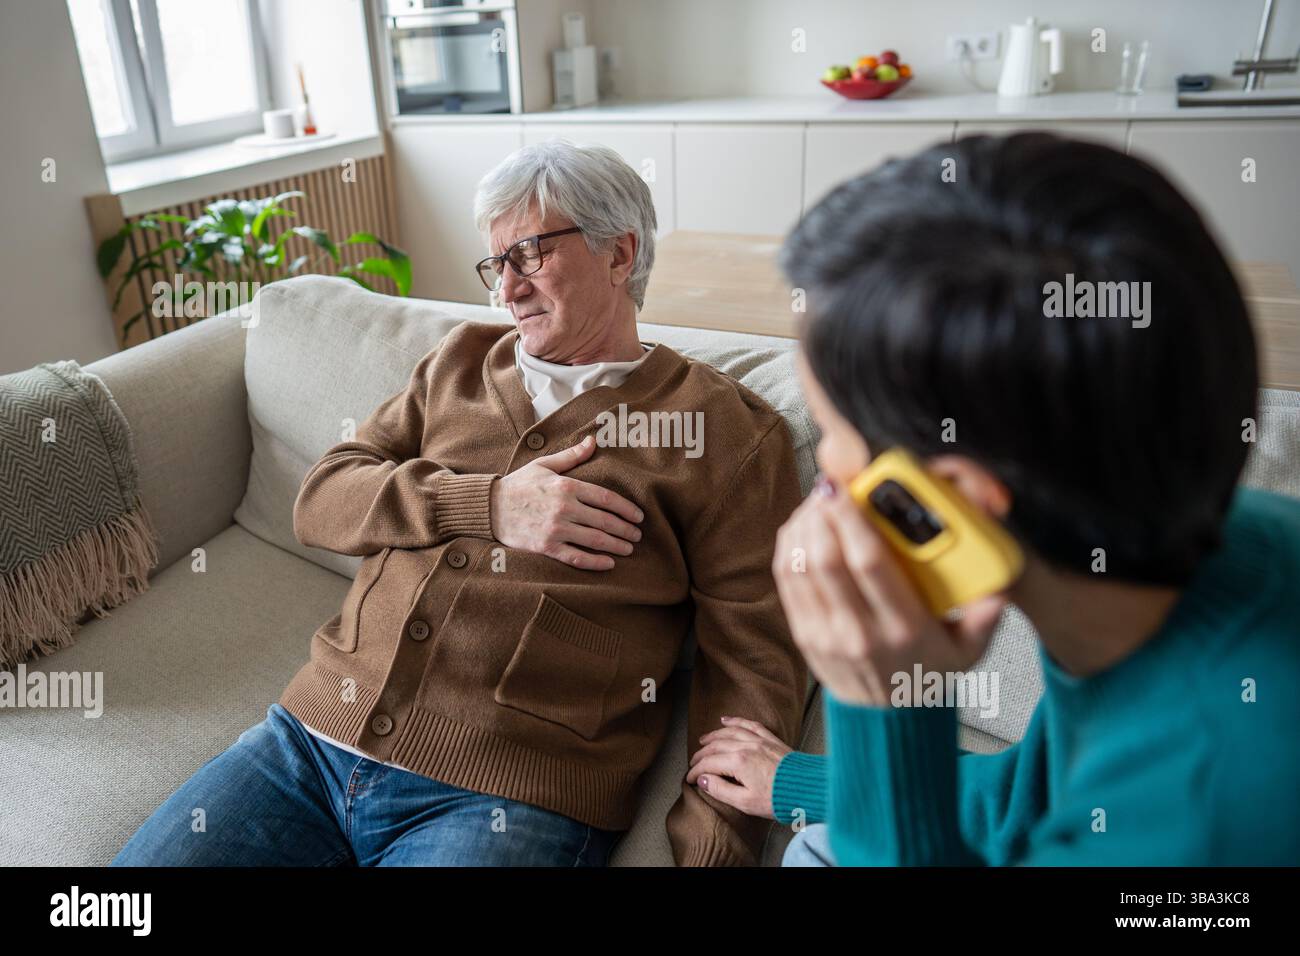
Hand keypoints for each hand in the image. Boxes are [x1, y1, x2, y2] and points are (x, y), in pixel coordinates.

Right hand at [490, 435, 643, 570]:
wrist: (489, 507)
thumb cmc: (519, 484)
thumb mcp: (545, 465)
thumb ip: (572, 456)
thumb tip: (593, 441)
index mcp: (566, 486)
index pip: (606, 498)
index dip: (626, 509)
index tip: (639, 516)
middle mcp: (564, 508)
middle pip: (605, 521)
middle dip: (625, 530)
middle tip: (638, 536)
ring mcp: (555, 529)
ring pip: (594, 540)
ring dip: (616, 546)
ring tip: (628, 549)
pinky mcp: (546, 546)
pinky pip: (576, 557)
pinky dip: (595, 562)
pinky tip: (609, 564)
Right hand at [685, 717, 791, 819]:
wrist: (806, 788)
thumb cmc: (778, 798)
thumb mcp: (745, 802)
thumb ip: (721, 790)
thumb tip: (703, 780)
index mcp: (737, 762)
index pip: (708, 763)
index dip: (696, 771)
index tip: (690, 779)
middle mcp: (746, 746)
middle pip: (715, 746)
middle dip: (701, 755)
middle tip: (693, 763)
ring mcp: (758, 740)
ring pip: (729, 732)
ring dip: (713, 736)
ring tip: (703, 740)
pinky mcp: (770, 739)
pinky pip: (749, 724)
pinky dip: (735, 721)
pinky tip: (726, 720)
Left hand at [771, 481, 1005, 706]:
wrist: (888, 722)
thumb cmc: (928, 672)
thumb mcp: (968, 651)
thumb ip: (985, 619)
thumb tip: (999, 592)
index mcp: (903, 629)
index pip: (870, 564)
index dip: (853, 520)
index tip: (848, 489)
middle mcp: (859, 632)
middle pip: (827, 559)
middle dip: (823, 514)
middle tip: (830, 485)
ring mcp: (825, 636)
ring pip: (800, 566)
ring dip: (803, 526)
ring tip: (816, 502)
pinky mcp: (803, 636)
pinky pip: (786, 581)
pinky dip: (789, 546)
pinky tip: (803, 527)